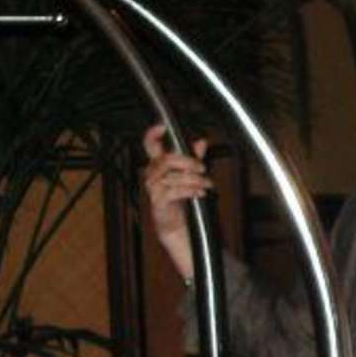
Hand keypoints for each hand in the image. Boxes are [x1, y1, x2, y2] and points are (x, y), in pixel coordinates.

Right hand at [141, 123, 211, 284]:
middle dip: (186, 161)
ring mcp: (154, 190)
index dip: (152, 135)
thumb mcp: (191, 176)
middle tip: (202, 167)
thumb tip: (201, 141)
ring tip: (206, 184)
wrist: (179, 229)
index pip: (149, 146)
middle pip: (164, 160)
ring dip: (192, 178)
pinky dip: (189, 190)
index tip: (161, 126)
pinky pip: (172, 192)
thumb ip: (194, 159)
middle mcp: (152, 176)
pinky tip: (199, 193)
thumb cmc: (182, 201)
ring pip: (170, 176)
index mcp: (158, 166)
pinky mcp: (158, 203)